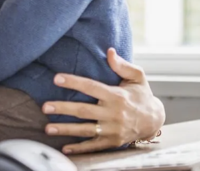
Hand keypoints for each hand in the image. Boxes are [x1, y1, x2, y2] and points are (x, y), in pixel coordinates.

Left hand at [41, 48, 165, 154]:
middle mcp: (114, 114)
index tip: (56, 78)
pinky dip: (79, 148)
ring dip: (65, 129)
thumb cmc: (142, 95)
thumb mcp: (137, 77)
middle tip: (44, 107)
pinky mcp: (112, 142)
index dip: (73, 82)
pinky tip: (64, 148)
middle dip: (63, 108)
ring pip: (85, 130)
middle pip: (84, 110)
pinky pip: (93, 146)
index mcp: (117, 95)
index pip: (91, 87)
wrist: (154, 120)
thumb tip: (109, 51)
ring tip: (47, 128)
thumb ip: (122, 65)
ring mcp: (112, 130)